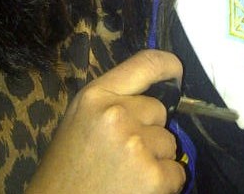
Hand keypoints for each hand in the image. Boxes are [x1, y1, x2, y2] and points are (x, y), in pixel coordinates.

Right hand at [27, 49, 185, 193]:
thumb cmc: (66, 172)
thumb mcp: (80, 121)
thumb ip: (112, 100)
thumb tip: (152, 92)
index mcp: (95, 96)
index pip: (145, 64)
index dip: (168, 65)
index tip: (177, 70)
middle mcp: (116, 114)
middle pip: (159, 110)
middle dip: (149, 130)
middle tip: (122, 154)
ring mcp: (135, 145)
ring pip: (168, 142)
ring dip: (155, 158)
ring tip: (126, 175)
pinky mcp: (152, 176)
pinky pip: (177, 172)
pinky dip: (164, 184)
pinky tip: (136, 190)